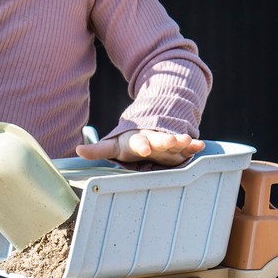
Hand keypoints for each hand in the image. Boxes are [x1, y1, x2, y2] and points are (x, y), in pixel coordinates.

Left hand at [75, 130, 204, 165]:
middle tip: (169, 140)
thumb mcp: (114, 146)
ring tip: (188, 140)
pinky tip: (200, 146)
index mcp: (136, 140)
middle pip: (158, 139)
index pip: (137, 142)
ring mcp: (166, 142)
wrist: (151, 127)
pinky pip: (186, 146)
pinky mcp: (178, 146)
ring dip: (181, 141)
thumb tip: (77, 151)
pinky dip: (193, 146)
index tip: (143, 149)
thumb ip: (98, 150)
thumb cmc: (130, 143)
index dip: (140, 145)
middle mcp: (152, 139)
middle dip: (164, 140)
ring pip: (174, 141)